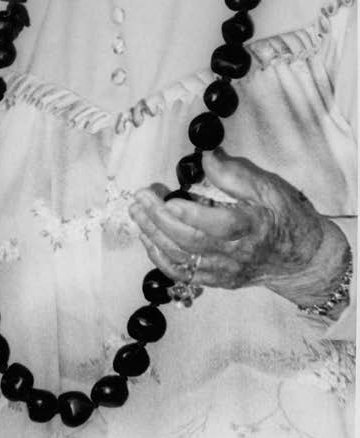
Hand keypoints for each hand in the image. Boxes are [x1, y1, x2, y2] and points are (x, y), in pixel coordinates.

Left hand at [129, 149, 347, 303]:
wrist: (300, 260)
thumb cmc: (285, 218)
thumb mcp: (269, 188)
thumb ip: (236, 174)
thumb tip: (206, 157)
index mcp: (252, 228)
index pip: (219, 225)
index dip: (192, 214)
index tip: (170, 199)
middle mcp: (235, 254)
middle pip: (191, 242)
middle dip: (160, 220)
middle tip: (141, 197)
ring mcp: (223, 271)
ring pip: (181, 258)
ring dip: (154, 235)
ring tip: (136, 212)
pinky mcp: (215, 280)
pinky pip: (182, 273)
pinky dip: (160, 257)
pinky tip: (147, 238)